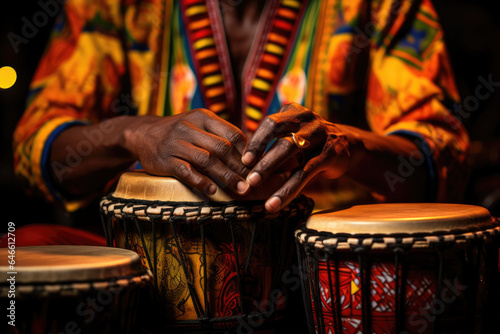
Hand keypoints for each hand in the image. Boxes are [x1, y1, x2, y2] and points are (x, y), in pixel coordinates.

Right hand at [126, 109, 250, 195]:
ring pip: (206, 160)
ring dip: (226, 176)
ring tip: (239, 189)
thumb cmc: (180, 133)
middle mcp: (189, 126)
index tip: (258, 167)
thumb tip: (252, 154)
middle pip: (222, 147)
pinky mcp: (164, 159)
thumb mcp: (199, 125)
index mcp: (203, 117)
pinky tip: (212, 191)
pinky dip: (200, 181)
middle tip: (252, 182)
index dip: (248, 152)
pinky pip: (185, 171)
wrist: (142, 134)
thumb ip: (221, 135)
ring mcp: (175, 143)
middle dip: (240, 167)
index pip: (232, 133)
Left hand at [242, 103, 350, 211]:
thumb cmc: (309, 142)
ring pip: (293, 154)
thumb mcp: (292, 135)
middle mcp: (308, 120)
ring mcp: (321, 135)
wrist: (347, 145)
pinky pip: (306, 173)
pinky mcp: (330, 154)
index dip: (257, 142)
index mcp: (294, 112)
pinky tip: (275, 203)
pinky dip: (288, 190)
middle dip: (263, 160)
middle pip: (282, 138)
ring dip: (272, 172)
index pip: (271, 123)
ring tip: (256, 188)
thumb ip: (271, 143)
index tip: (243, 160)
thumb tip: (237, 162)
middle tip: (248, 178)